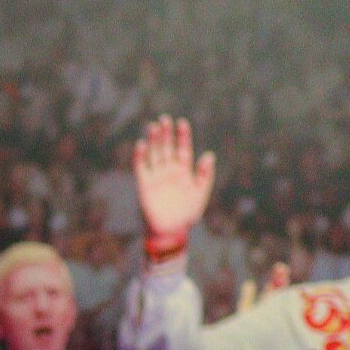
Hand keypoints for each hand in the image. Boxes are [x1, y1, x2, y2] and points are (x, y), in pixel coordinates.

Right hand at [133, 114, 215, 256]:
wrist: (170, 231)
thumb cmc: (187, 214)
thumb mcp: (200, 193)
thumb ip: (204, 175)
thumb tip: (209, 155)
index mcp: (184, 171)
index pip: (183, 149)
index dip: (182, 136)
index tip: (182, 122)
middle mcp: (169, 171)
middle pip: (167, 148)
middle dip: (166, 133)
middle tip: (165, 119)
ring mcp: (156, 176)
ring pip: (154, 154)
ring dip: (154, 140)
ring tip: (153, 126)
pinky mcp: (144, 184)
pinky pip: (141, 167)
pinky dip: (140, 156)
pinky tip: (142, 144)